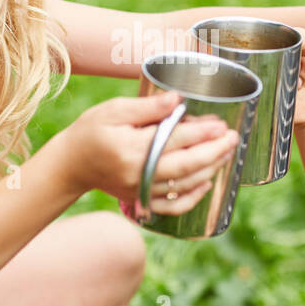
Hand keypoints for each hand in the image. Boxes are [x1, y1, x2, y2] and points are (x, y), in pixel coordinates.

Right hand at [59, 91, 239, 215]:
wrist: (71, 164)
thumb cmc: (91, 131)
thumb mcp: (114, 111)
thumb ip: (148, 107)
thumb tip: (178, 100)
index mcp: (131, 149)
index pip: (174, 139)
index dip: (201, 131)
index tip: (221, 124)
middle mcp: (139, 174)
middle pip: (186, 164)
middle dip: (214, 151)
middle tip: (233, 138)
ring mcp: (141, 191)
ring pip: (184, 184)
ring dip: (210, 169)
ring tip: (227, 153)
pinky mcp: (141, 201)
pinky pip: (173, 205)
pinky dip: (193, 197)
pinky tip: (208, 182)